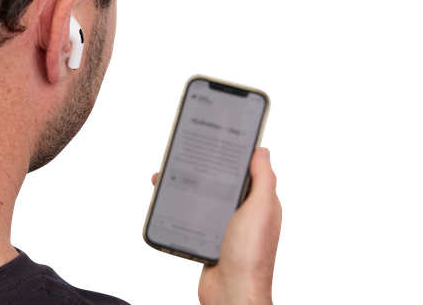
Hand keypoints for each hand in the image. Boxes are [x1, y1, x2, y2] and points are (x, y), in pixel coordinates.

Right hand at [148, 147, 283, 304]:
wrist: (231, 294)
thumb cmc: (251, 254)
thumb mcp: (261, 208)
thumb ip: (264, 178)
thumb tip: (260, 150)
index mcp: (258, 202)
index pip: (245, 170)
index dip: (229, 153)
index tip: (213, 137)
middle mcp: (241, 212)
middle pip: (218, 181)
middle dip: (198, 167)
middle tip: (180, 154)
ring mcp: (222, 226)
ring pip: (199, 198)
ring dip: (182, 186)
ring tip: (164, 175)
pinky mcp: (205, 238)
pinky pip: (188, 217)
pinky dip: (175, 208)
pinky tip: (163, 200)